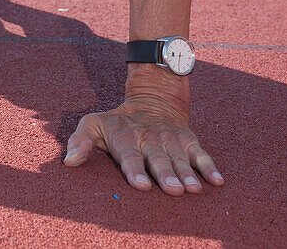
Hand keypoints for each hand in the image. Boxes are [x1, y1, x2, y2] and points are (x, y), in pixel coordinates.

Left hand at [63, 68, 223, 194]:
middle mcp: (151, 140)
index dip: (134, 170)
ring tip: (193, 189)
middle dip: (166, 175)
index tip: (140, 184)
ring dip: (188, 174)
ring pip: (180, 159)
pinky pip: (201, 154)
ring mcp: (171, 140)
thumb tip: (68, 161)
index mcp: (127, 139)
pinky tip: (217, 181)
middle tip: (173, 190)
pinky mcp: (189, 141)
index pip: (130, 156)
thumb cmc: (119, 122)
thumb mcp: (94, 123)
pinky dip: (210, 167)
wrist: (153, 96)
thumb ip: (80, 140)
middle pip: (158, 159)